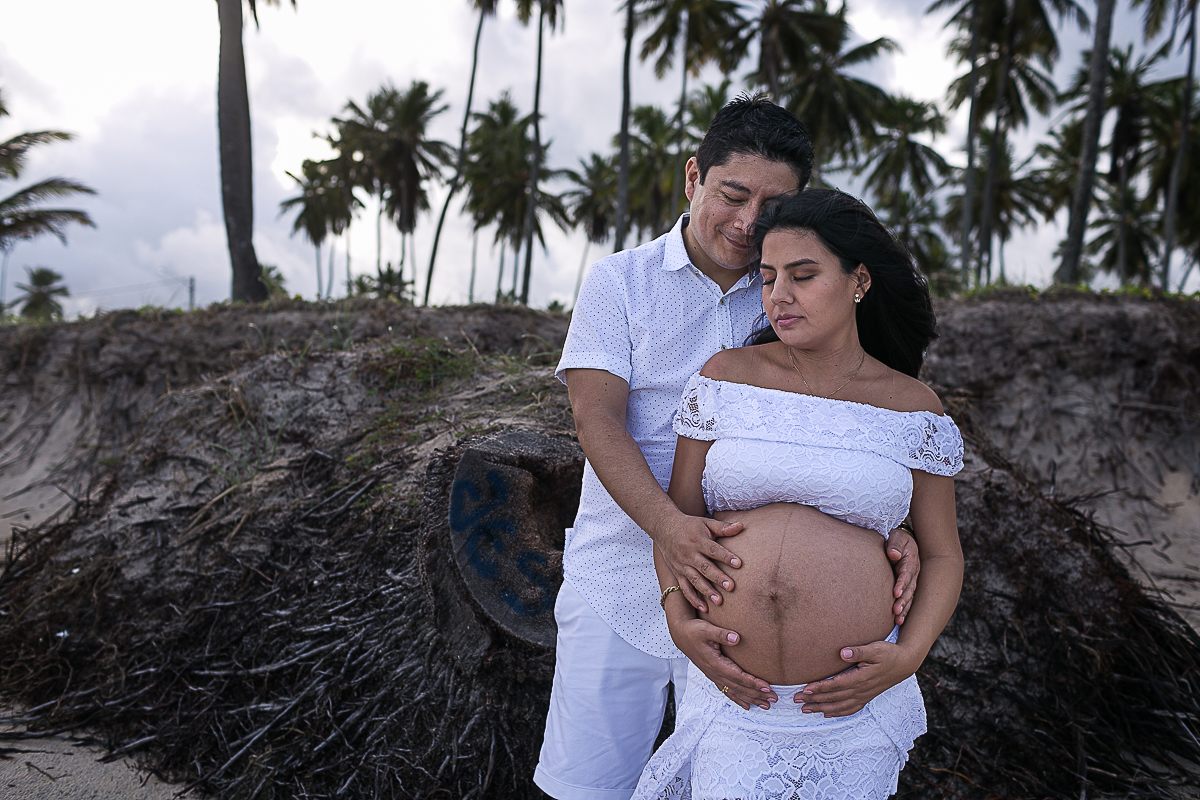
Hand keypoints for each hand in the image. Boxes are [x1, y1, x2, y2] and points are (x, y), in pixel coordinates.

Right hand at [655, 515, 742, 611]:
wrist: (664, 527)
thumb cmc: (689, 526)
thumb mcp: (705, 523)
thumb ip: (723, 527)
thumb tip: (741, 526)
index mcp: (698, 541)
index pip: (713, 550)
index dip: (725, 557)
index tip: (738, 564)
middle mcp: (689, 554)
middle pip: (705, 567)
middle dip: (717, 578)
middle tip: (730, 587)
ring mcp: (682, 565)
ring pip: (695, 580)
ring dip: (706, 591)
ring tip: (719, 601)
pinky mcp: (678, 573)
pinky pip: (684, 588)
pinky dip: (693, 599)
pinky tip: (704, 608)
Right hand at [672, 616, 775, 710]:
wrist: (681, 635)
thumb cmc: (694, 631)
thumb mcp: (706, 629)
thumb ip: (721, 634)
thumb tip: (736, 638)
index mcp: (715, 663)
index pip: (738, 676)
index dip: (753, 683)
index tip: (768, 687)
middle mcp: (715, 673)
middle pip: (739, 687)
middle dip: (757, 694)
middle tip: (774, 699)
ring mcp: (714, 676)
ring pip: (734, 692)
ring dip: (751, 699)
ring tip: (766, 705)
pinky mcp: (713, 675)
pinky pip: (727, 691)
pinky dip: (738, 699)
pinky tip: (747, 705)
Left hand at [794, 641, 916, 716]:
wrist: (904, 664)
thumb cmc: (888, 653)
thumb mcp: (875, 648)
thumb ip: (859, 651)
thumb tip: (842, 653)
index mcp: (861, 678)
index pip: (836, 685)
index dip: (820, 688)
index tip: (805, 689)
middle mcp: (861, 690)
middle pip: (834, 697)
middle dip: (814, 700)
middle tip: (797, 700)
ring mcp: (864, 695)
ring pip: (839, 706)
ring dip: (821, 708)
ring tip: (805, 709)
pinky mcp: (866, 697)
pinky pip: (850, 709)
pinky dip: (837, 713)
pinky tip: (827, 714)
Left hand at [886, 528, 918, 624]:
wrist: (903, 542)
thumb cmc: (898, 540)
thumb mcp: (897, 537)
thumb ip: (895, 545)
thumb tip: (893, 554)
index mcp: (911, 561)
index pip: (906, 574)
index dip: (902, 583)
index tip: (896, 592)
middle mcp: (913, 574)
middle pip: (909, 589)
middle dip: (903, 601)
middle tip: (896, 611)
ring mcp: (911, 582)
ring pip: (909, 597)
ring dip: (904, 609)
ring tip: (898, 620)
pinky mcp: (907, 587)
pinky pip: (907, 600)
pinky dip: (904, 611)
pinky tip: (899, 621)